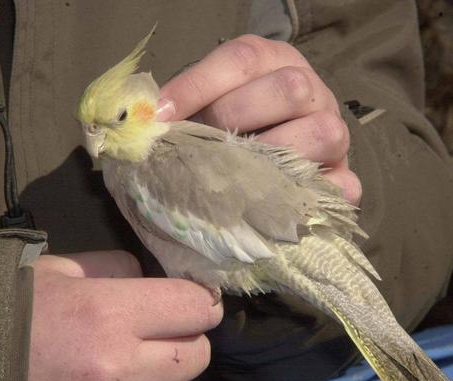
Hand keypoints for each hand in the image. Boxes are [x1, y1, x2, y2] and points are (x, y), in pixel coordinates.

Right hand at [28, 251, 222, 380]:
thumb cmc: (14, 305)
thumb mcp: (65, 270)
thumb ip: (119, 268)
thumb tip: (153, 280)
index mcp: (108, 314)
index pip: (195, 307)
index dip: (203, 299)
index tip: (195, 298)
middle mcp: (117, 368)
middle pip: (197, 356)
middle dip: (187, 337)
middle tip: (165, 328)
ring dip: (171, 377)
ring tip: (144, 364)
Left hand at [158, 35, 361, 205]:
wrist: (268, 157)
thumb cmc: (225, 130)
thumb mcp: (205, 107)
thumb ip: (183, 109)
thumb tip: (150, 120)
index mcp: (272, 64)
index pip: (242, 59)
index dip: (199, 85)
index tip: (162, 115)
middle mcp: (310, 91)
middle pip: (290, 88)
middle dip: (237, 117)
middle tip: (203, 145)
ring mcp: (334, 133)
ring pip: (324, 133)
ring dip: (274, 158)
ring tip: (237, 177)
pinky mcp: (344, 177)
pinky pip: (343, 185)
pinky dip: (312, 197)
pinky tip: (280, 206)